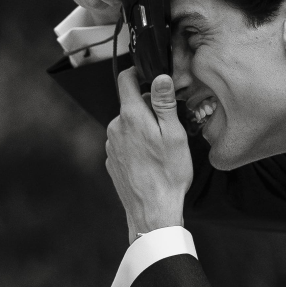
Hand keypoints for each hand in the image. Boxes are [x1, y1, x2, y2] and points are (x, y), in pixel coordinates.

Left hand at [105, 69, 192, 239]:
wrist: (152, 212)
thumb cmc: (168, 176)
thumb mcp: (174, 135)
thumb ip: (164, 104)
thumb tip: (160, 77)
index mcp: (132, 117)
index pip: (126, 80)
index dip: (138, 74)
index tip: (149, 77)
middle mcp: (116, 128)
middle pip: (130, 105)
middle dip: (147, 109)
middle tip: (168, 127)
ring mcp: (111, 146)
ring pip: (127, 126)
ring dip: (142, 130)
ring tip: (160, 150)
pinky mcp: (112, 162)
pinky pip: (124, 144)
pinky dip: (135, 147)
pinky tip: (149, 162)